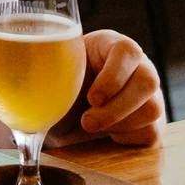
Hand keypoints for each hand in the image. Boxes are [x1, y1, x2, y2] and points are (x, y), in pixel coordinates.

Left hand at [46, 29, 164, 148]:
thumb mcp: (53, 77)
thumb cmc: (58, 89)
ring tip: (91, 125)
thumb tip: (32, 89)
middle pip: (148, 81)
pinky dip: (125, 137)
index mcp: (111, 46)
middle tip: (87, 121)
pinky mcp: (152, 120)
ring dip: (118, 123)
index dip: (112, 76)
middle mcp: (137, 66)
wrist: (63, 116)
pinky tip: (107, 132)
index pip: (127, 51)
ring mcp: (148, 93)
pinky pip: (151, 131)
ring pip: (152, 108)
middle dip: (116, 107)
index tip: (91, 98)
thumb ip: (48, 76)